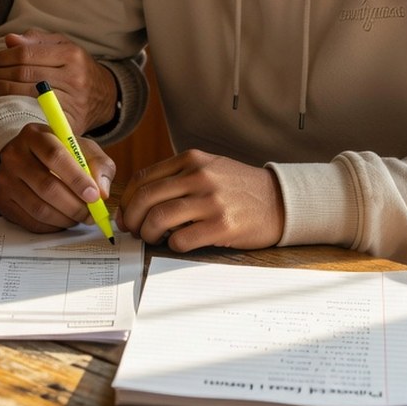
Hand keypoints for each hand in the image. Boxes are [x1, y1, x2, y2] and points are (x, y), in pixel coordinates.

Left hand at [0, 29, 117, 131]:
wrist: (106, 96)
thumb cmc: (78, 67)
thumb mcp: (63, 46)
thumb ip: (36, 40)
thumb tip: (9, 40)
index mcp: (71, 54)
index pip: (27, 53)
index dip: (4, 57)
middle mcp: (74, 77)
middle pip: (25, 74)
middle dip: (0, 74)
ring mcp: (73, 101)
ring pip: (28, 94)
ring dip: (4, 90)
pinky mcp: (71, 121)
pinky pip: (38, 114)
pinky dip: (19, 108)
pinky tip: (7, 104)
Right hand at [0, 123, 115, 233]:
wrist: (30, 157)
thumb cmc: (60, 153)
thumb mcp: (82, 149)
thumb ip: (98, 165)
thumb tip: (102, 193)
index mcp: (34, 135)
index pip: (55, 156)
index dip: (77, 178)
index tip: (95, 196)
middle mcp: (14, 156)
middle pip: (46, 186)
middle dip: (75, 205)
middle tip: (91, 214)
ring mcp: (5, 180)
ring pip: (39, 208)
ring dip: (66, 219)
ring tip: (80, 217)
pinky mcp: (2, 201)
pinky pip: (31, 222)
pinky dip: (53, 226)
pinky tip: (63, 219)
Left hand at [118, 150, 282, 251]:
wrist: (281, 201)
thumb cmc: (240, 188)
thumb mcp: (209, 168)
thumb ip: (178, 176)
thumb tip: (141, 199)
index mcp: (192, 160)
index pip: (144, 178)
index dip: (128, 200)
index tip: (125, 214)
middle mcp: (199, 176)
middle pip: (146, 198)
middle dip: (132, 218)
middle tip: (133, 230)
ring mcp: (211, 201)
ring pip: (159, 218)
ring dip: (148, 233)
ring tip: (153, 238)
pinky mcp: (221, 225)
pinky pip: (181, 239)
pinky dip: (172, 244)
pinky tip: (178, 243)